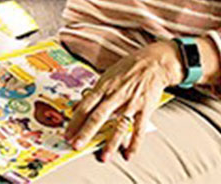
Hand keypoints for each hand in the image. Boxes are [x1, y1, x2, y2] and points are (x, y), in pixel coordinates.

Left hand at [65, 40, 183, 162]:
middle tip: (76, 145)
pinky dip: (134, 143)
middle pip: (98, 116)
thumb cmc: (127, 68)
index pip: (86, 105)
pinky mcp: (145, 108)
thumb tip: (76, 107)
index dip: (75, 120)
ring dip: (111, 142)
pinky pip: (139, 128)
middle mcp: (115, 95)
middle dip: (86, 132)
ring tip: (104, 157)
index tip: (67, 133)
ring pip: (118, 125)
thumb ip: (93, 93)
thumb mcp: (107, 76)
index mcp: (104, 86)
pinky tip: (128, 154)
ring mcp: (130, 102)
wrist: (152, 63)